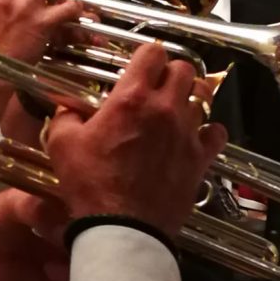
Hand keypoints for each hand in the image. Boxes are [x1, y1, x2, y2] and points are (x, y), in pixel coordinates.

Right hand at [45, 44, 226, 237]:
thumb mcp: (62, 145)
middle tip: (157, 85)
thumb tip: (68, 109)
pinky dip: (208, 130)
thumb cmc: (91, 186)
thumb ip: (66, 117)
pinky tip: (195, 136)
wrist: (122, 228)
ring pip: (202, 97)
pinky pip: (216, 132)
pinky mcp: (200, 159)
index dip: (146, 54)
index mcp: (131, 98)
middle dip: (170, 72)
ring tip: (175, 108)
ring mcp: (187, 134)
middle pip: (184, 69)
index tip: (139, 65)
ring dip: (188, 97)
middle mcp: (164, 109)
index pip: (153, 52)